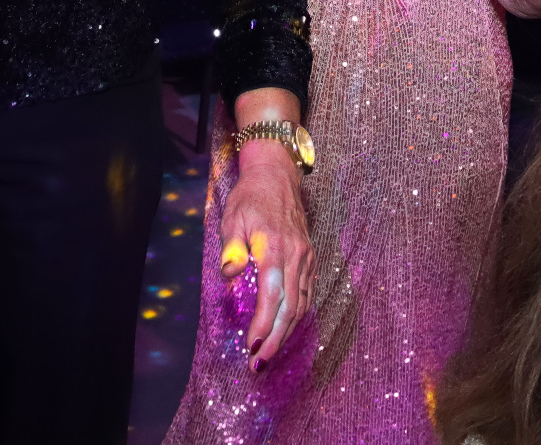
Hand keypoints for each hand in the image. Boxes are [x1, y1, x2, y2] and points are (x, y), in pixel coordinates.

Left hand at [218, 143, 314, 368]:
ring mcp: (306, 258)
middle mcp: (295, 257)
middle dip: (275, 339)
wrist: (276, 175)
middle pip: (290, 308)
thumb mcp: (232, 218)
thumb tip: (230, 275)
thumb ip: (232, 248)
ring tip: (270, 354)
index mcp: (274, 248)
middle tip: (260, 364)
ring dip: (286, 332)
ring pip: (301, 304)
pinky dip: (296, 315)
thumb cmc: (250, 198)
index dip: (264, 324)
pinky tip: (285, 328)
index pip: (272, 296)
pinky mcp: (309, 259)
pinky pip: (307, 294)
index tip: (252, 346)